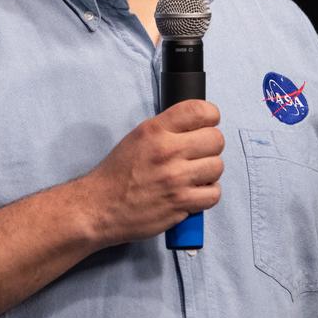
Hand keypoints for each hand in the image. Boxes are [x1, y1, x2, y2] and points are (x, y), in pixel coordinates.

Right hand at [79, 99, 223, 246]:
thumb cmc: (117, 174)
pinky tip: (193, 192)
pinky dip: (206, 195)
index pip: (200, 111)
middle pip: (216, 139)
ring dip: (208, 172)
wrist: (100, 207)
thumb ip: (167, 128)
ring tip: (193, 176)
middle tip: (198, 155)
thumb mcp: (137, 137)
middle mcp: (167, 151)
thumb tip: (197, 125)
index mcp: (155, 130)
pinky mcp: (180, 203)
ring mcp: (175, 178)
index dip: (210, 116)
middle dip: (210, 147)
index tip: (207, 124)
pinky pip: (213, 194)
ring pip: (217, 167)